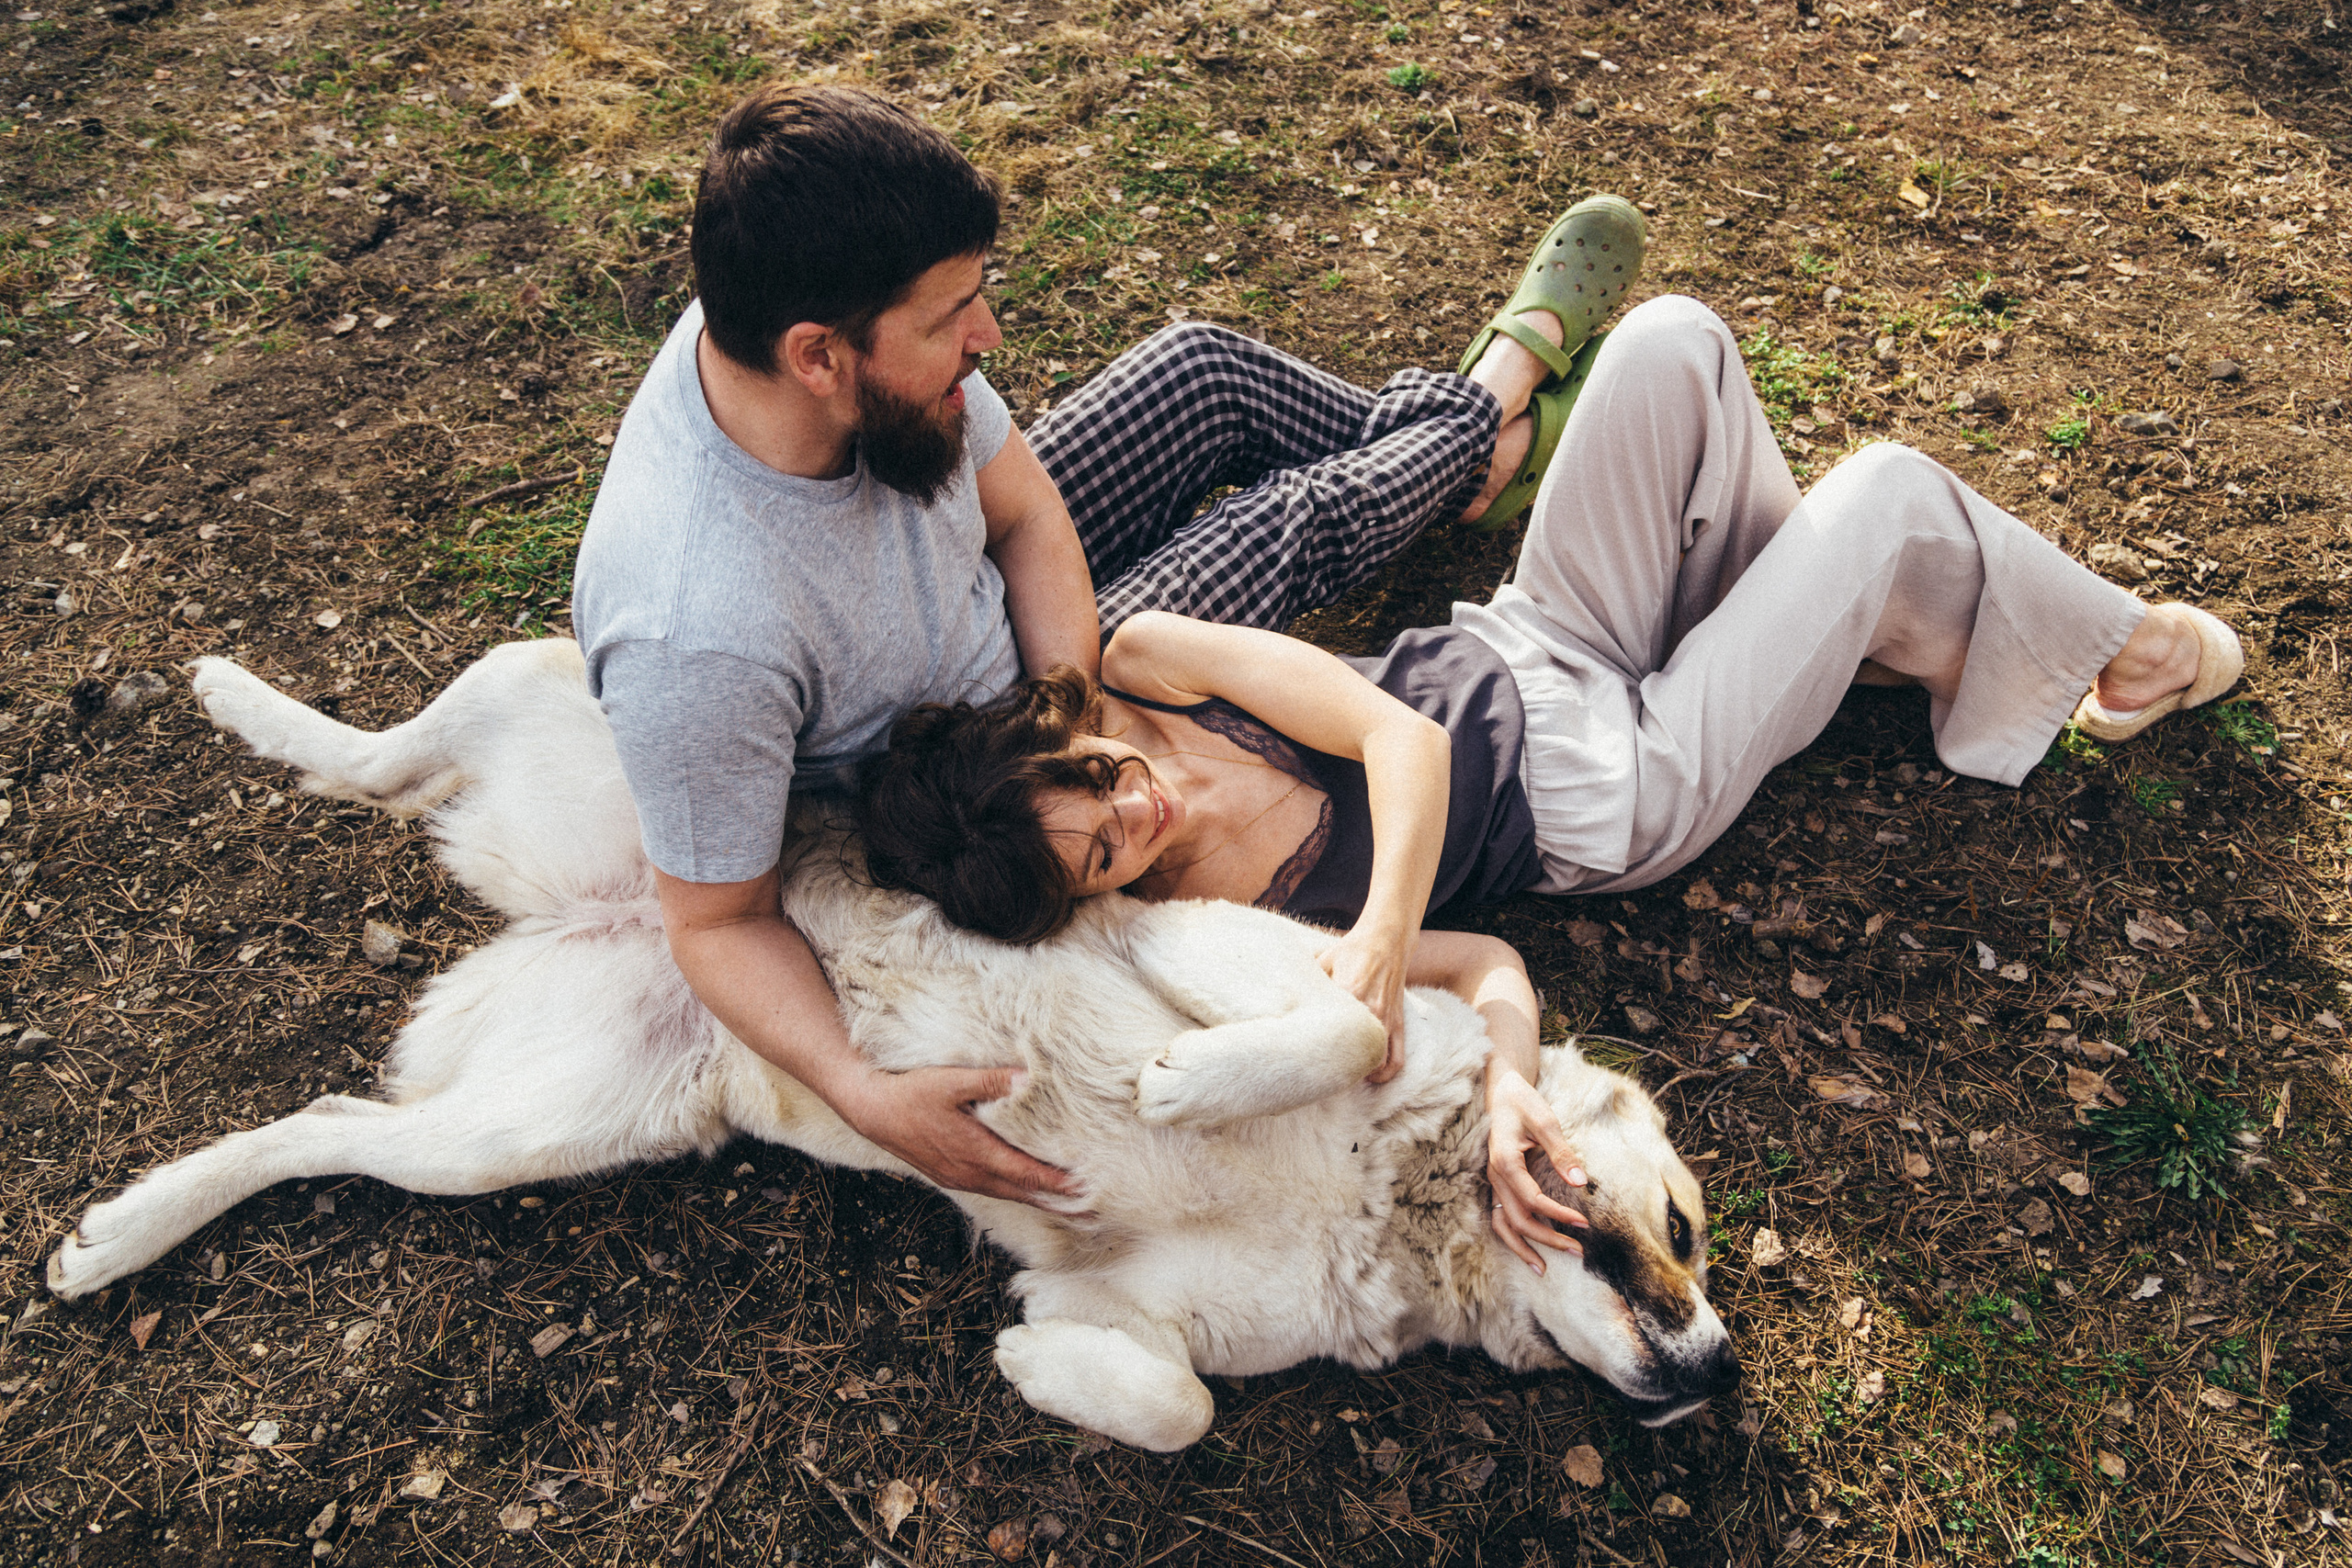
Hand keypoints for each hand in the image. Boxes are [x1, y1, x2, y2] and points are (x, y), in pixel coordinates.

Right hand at [837, 1065, 1081, 1210]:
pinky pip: (992, 1188)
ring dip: (1038, 1198)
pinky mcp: (951, 1175)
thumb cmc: (911, 1093)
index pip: (1027, 1173)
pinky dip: (1016, 1190)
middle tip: (1093, 1211)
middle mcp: (970, 1173)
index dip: (1058, 1183)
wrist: (872, 1110)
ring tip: (1069, 1205)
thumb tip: (1029, 1080)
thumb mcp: (952, 1081)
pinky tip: (1025, 1188)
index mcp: (975, 1153)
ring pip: (1008, 1192)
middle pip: (1023, 1192)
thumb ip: (992, 1081)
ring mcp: (959, 1177)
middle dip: (1058, 1201)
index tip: (1089, 1189)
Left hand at [1320, 922, 1411, 1081]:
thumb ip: (1310, 983)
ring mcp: (1387, 1019)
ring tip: (1344, 1075)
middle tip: (1321, 1072)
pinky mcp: (1399, 1022)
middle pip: (1354, 1053)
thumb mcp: (1324, 960)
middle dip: (1338, 1067)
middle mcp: (1371, 1010)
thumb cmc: (1352, 950)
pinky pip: (1398, 1056)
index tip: (1305, 1057)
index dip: (1318, 1049)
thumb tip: (1286, 998)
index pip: (1332, 1032)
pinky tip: (1372, 1076)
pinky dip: (1387, 1072)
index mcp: (1350, 993)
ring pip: (1376, 1060)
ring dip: (1361, 1072)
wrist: (1386, 939)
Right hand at [1485, 1064, 1586, 1272]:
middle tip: (1578, 1252)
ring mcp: (1493, 1182)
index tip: (1584, 1224)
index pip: (1533, 1199)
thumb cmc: (1523, 1102)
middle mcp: (1495, 1176)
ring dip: (1524, 1248)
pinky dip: (1513, 1237)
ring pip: (1503, 1224)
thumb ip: (1562, 1153)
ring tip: (1544, 1269)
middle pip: (1519, 1219)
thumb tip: (1582, 1183)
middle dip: (1547, 1239)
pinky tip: (1529, 1249)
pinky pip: (1500, 1217)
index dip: (1558, 1214)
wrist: (1501, 1090)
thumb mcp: (1545, 1121)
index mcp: (1505, 1161)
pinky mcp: (1498, 1184)